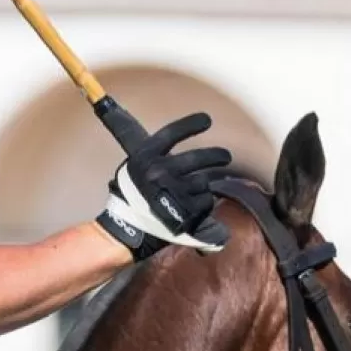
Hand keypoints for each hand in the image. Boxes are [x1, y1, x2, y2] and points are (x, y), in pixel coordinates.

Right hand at [95, 114, 231, 259]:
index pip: (173, 133)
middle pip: (199, 157)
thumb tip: (177, 142)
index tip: (206, 120)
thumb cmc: (129, 197)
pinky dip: (202, 203)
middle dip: (217, 155)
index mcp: (145, 157)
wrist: (125, 229)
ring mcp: (174, 191)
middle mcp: (160, 171)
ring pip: (204, 181)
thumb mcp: (133, 169)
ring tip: (195, 192)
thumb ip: (153, 156)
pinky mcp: (186, 210)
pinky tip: (193, 207)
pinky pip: (205, 201)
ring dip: (203, 186)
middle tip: (225, 156)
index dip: (191, 124)